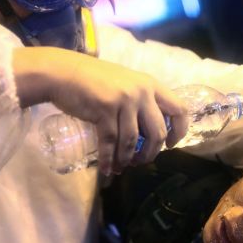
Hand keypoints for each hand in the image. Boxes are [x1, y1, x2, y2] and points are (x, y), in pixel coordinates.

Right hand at [13, 47, 188, 174]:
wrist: (62, 72)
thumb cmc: (93, 80)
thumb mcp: (125, 84)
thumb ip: (140, 102)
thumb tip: (149, 135)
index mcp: (150, 85)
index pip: (180, 109)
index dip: (179, 131)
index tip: (169, 145)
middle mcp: (141, 91)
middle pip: (157, 132)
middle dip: (151, 153)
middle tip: (141, 161)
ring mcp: (124, 100)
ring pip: (133, 141)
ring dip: (127, 159)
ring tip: (122, 167)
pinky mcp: (105, 110)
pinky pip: (110, 142)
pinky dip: (108, 159)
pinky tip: (107, 170)